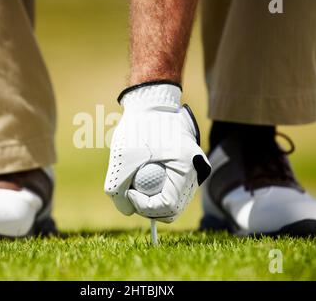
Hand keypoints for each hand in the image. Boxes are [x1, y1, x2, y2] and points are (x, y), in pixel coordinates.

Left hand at [104, 81, 210, 222]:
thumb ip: (118, 189)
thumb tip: (127, 211)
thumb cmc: (137, 127)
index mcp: (186, 166)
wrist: (151, 104)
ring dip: (153, 199)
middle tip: (130, 192)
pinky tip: (144, 175)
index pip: (168, 206)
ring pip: (174, 200)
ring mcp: (195, 169)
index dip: (144, 207)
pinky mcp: (188, 167)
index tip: (128, 192)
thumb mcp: (122, 158)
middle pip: (173, 208)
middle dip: (149, 207)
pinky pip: (174, 188)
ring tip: (136, 180)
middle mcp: (197, 170)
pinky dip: (158, 188)